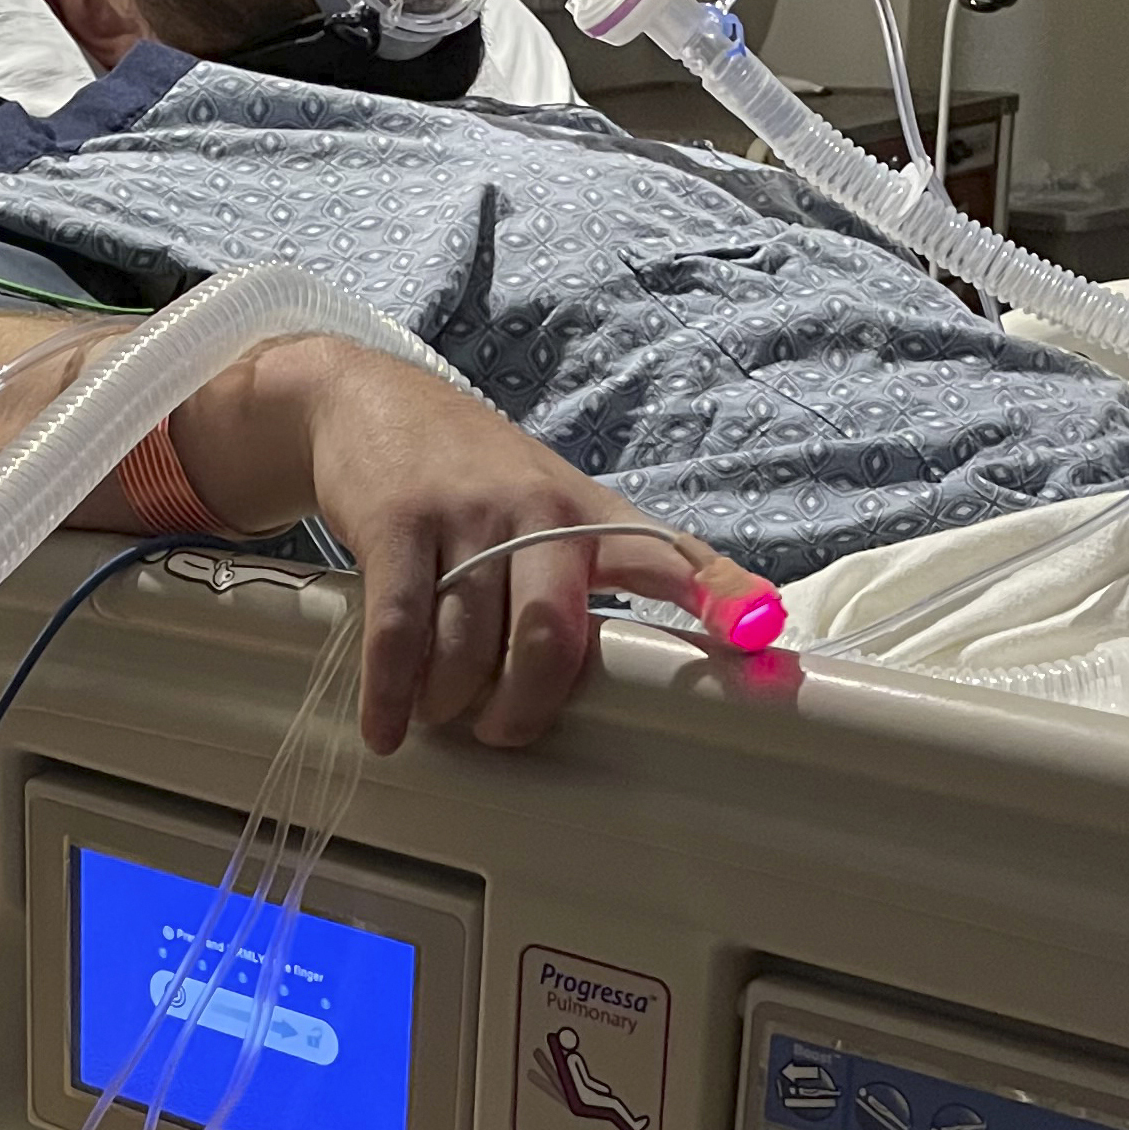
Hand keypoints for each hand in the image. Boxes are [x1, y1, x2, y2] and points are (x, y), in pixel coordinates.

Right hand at [285, 345, 768, 754]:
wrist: (368, 400)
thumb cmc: (472, 471)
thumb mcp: (553, 501)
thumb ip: (605, 568)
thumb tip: (664, 652)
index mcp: (589, 516)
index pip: (669, 557)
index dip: (720, 595)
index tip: (760, 634)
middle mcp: (537, 512)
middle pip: (552, 635)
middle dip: (526, 705)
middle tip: (503, 730)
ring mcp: (465, 515)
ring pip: (469, 645)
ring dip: (450, 702)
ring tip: (438, 712)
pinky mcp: (397, 523)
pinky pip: (400, 631)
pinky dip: (390, 693)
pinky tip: (387, 727)